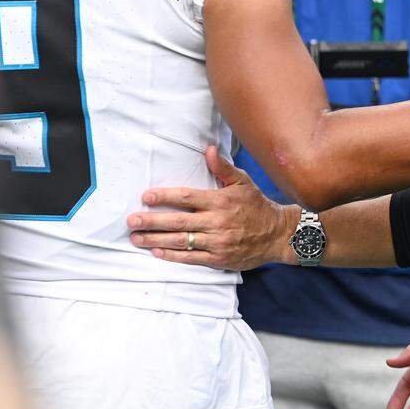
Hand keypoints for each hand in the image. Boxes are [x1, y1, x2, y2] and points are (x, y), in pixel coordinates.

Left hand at [127, 146, 297, 270]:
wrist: (278, 234)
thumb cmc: (257, 205)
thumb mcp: (243, 181)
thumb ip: (223, 167)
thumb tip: (208, 150)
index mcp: (220, 201)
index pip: (187, 197)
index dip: (165, 197)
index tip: (146, 197)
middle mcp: (217, 222)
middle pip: (178, 221)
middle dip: (152, 221)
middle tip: (131, 221)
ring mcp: (217, 242)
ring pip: (181, 241)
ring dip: (156, 240)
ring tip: (136, 238)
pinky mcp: (219, 258)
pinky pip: (192, 258)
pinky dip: (173, 256)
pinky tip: (157, 252)